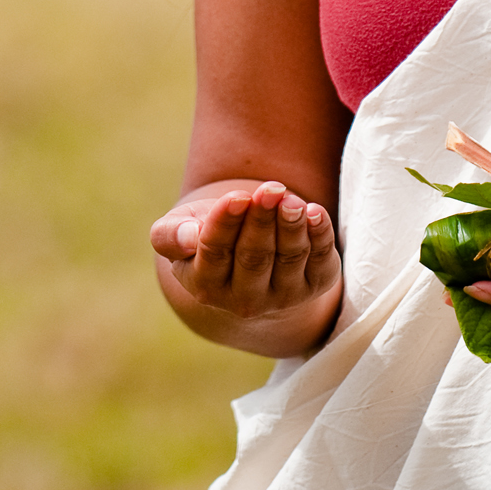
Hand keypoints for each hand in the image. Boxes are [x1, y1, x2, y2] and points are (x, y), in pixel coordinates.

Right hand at [150, 179, 342, 355]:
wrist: (246, 259)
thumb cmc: (206, 236)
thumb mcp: (177, 232)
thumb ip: (170, 235)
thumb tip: (190, 237)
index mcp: (205, 286)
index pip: (215, 253)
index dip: (226, 224)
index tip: (237, 197)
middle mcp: (245, 300)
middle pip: (254, 257)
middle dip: (262, 220)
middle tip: (270, 189)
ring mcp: (283, 296)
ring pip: (289, 259)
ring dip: (291, 226)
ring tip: (290, 199)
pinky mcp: (315, 285)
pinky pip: (321, 261)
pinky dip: (320, 236)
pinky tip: (315, 212)